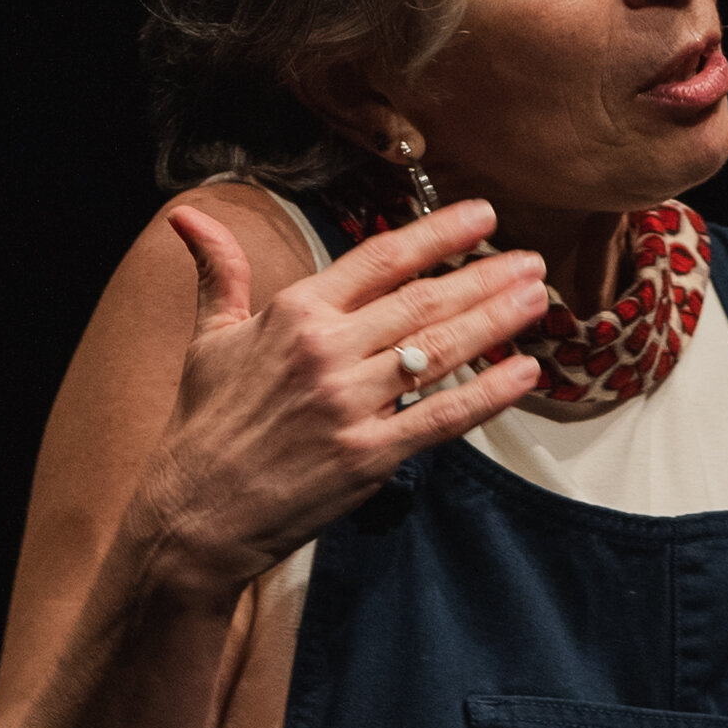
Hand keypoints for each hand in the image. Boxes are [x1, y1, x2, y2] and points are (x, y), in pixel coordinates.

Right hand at [126, 191, 553, 603]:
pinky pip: (441, 416)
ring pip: (440, 351)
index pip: (381, 258)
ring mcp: (350, 403)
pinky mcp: (368, 455)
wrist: (195, 512)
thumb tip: (189, 215)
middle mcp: (327, 350)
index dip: (439, 233)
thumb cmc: (204, 424)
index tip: (483, 216)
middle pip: (424, 301)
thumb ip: (219, 272)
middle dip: (486, 277)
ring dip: (497, 321)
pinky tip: (525, 372)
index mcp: (295, 313)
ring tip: (538, 299)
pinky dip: (488, 393)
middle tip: (532, 262)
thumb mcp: (208, 338)